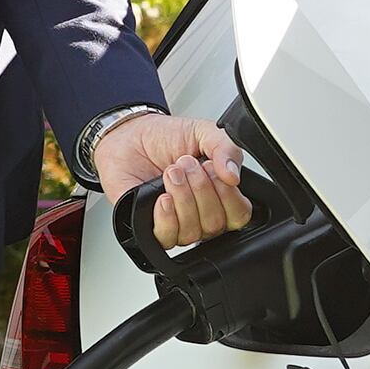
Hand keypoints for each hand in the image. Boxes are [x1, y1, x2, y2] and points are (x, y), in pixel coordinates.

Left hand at [93, 111, 255, 252]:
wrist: (129, 137)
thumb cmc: (164, 138)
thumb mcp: (202, 132)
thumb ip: (226, 146)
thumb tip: (234, 175)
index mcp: (220, 195)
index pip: (240, 215)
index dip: (228, 195)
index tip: (212, 168)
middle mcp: (201, 214)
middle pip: (216, 224)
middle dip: (201, 189)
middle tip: (186, 165)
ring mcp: (177, 223)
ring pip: (193, 232)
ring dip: (183, 198)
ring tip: (170, 173)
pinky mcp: (152, 228)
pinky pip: (168, 237)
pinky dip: (167, 217)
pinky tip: (162, 197)